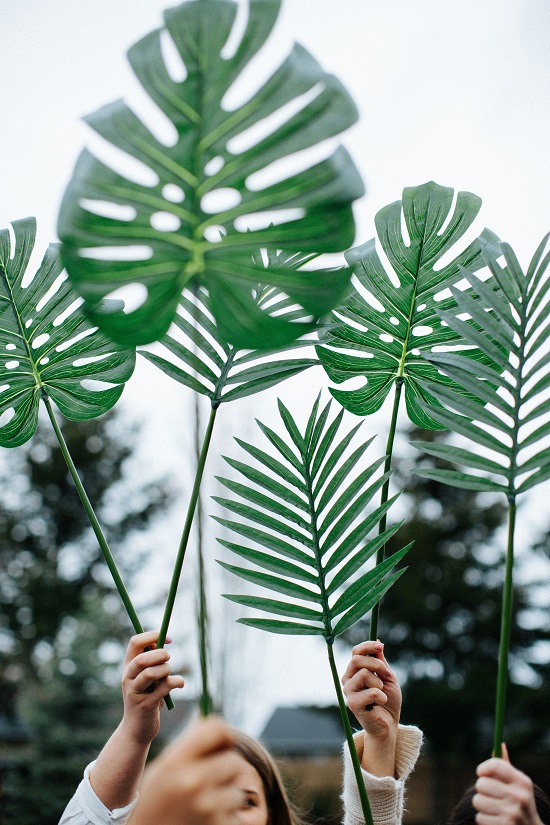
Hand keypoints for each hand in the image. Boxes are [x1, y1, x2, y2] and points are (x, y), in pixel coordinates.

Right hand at [120, 631, 184, 745]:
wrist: (136, 729)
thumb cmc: (146, 697)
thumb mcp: (146, 677)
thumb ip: (151, 660)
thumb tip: (164, 639)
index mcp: (128, 667)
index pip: (135, 642)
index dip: (152, 635)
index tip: (168, 639)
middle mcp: (128, 678)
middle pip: (142, 658)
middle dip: (160, 654)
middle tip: (169, 658)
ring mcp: (135, 693)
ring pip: (151, 673)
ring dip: (166, 670)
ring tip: (169, 675)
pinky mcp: (145, 705)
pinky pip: (165, 687)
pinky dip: (177, 682)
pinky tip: (179, 684)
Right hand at [128, 717, 243, 824]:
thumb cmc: (154, 807)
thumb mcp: (161, 772)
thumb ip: (187, 750)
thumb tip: (220, 730)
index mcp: (174, 762)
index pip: (216, 729)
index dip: (224, 736)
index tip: (222, 747)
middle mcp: (192, 782)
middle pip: (234, 761)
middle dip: (227, 772)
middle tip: (213, 783)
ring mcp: (208, 807)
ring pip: (237, 791)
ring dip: (226, 798)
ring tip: (205, 807)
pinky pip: (235, 815)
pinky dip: (226, 819)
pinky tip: (206, 822)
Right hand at [342, 640, 400, 739]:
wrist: (389, 723)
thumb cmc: (388, 699)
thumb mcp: (388, 677)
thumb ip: (381, 662)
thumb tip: (378, 642)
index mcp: (355, 670)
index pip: (356, 651)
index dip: (368, 646)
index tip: (381, 647)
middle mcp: (348, 679)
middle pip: (357, 660)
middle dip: (376, 665)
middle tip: (387, 675)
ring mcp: (349, 691)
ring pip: (363, 674)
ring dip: (379, 683)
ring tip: (381, 693)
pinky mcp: (353, 704)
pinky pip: (370, 692)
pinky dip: (381, 696)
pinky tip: (379, 703)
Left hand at [474, 748, 542, 824]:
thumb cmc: (519, 803)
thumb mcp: (518, 785)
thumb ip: (505, 767)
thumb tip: (501, 744)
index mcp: (523, 782)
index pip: (495, 765)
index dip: (483, 768)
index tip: (481, 773)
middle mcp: (519, 796)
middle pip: (481, 783)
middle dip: (483, 790)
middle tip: (492, 795)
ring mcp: (512, 813)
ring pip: (477, 801)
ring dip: (482, 805)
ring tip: (495, 808)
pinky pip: (479, 817)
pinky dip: (484, 819)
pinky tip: (496, 820)